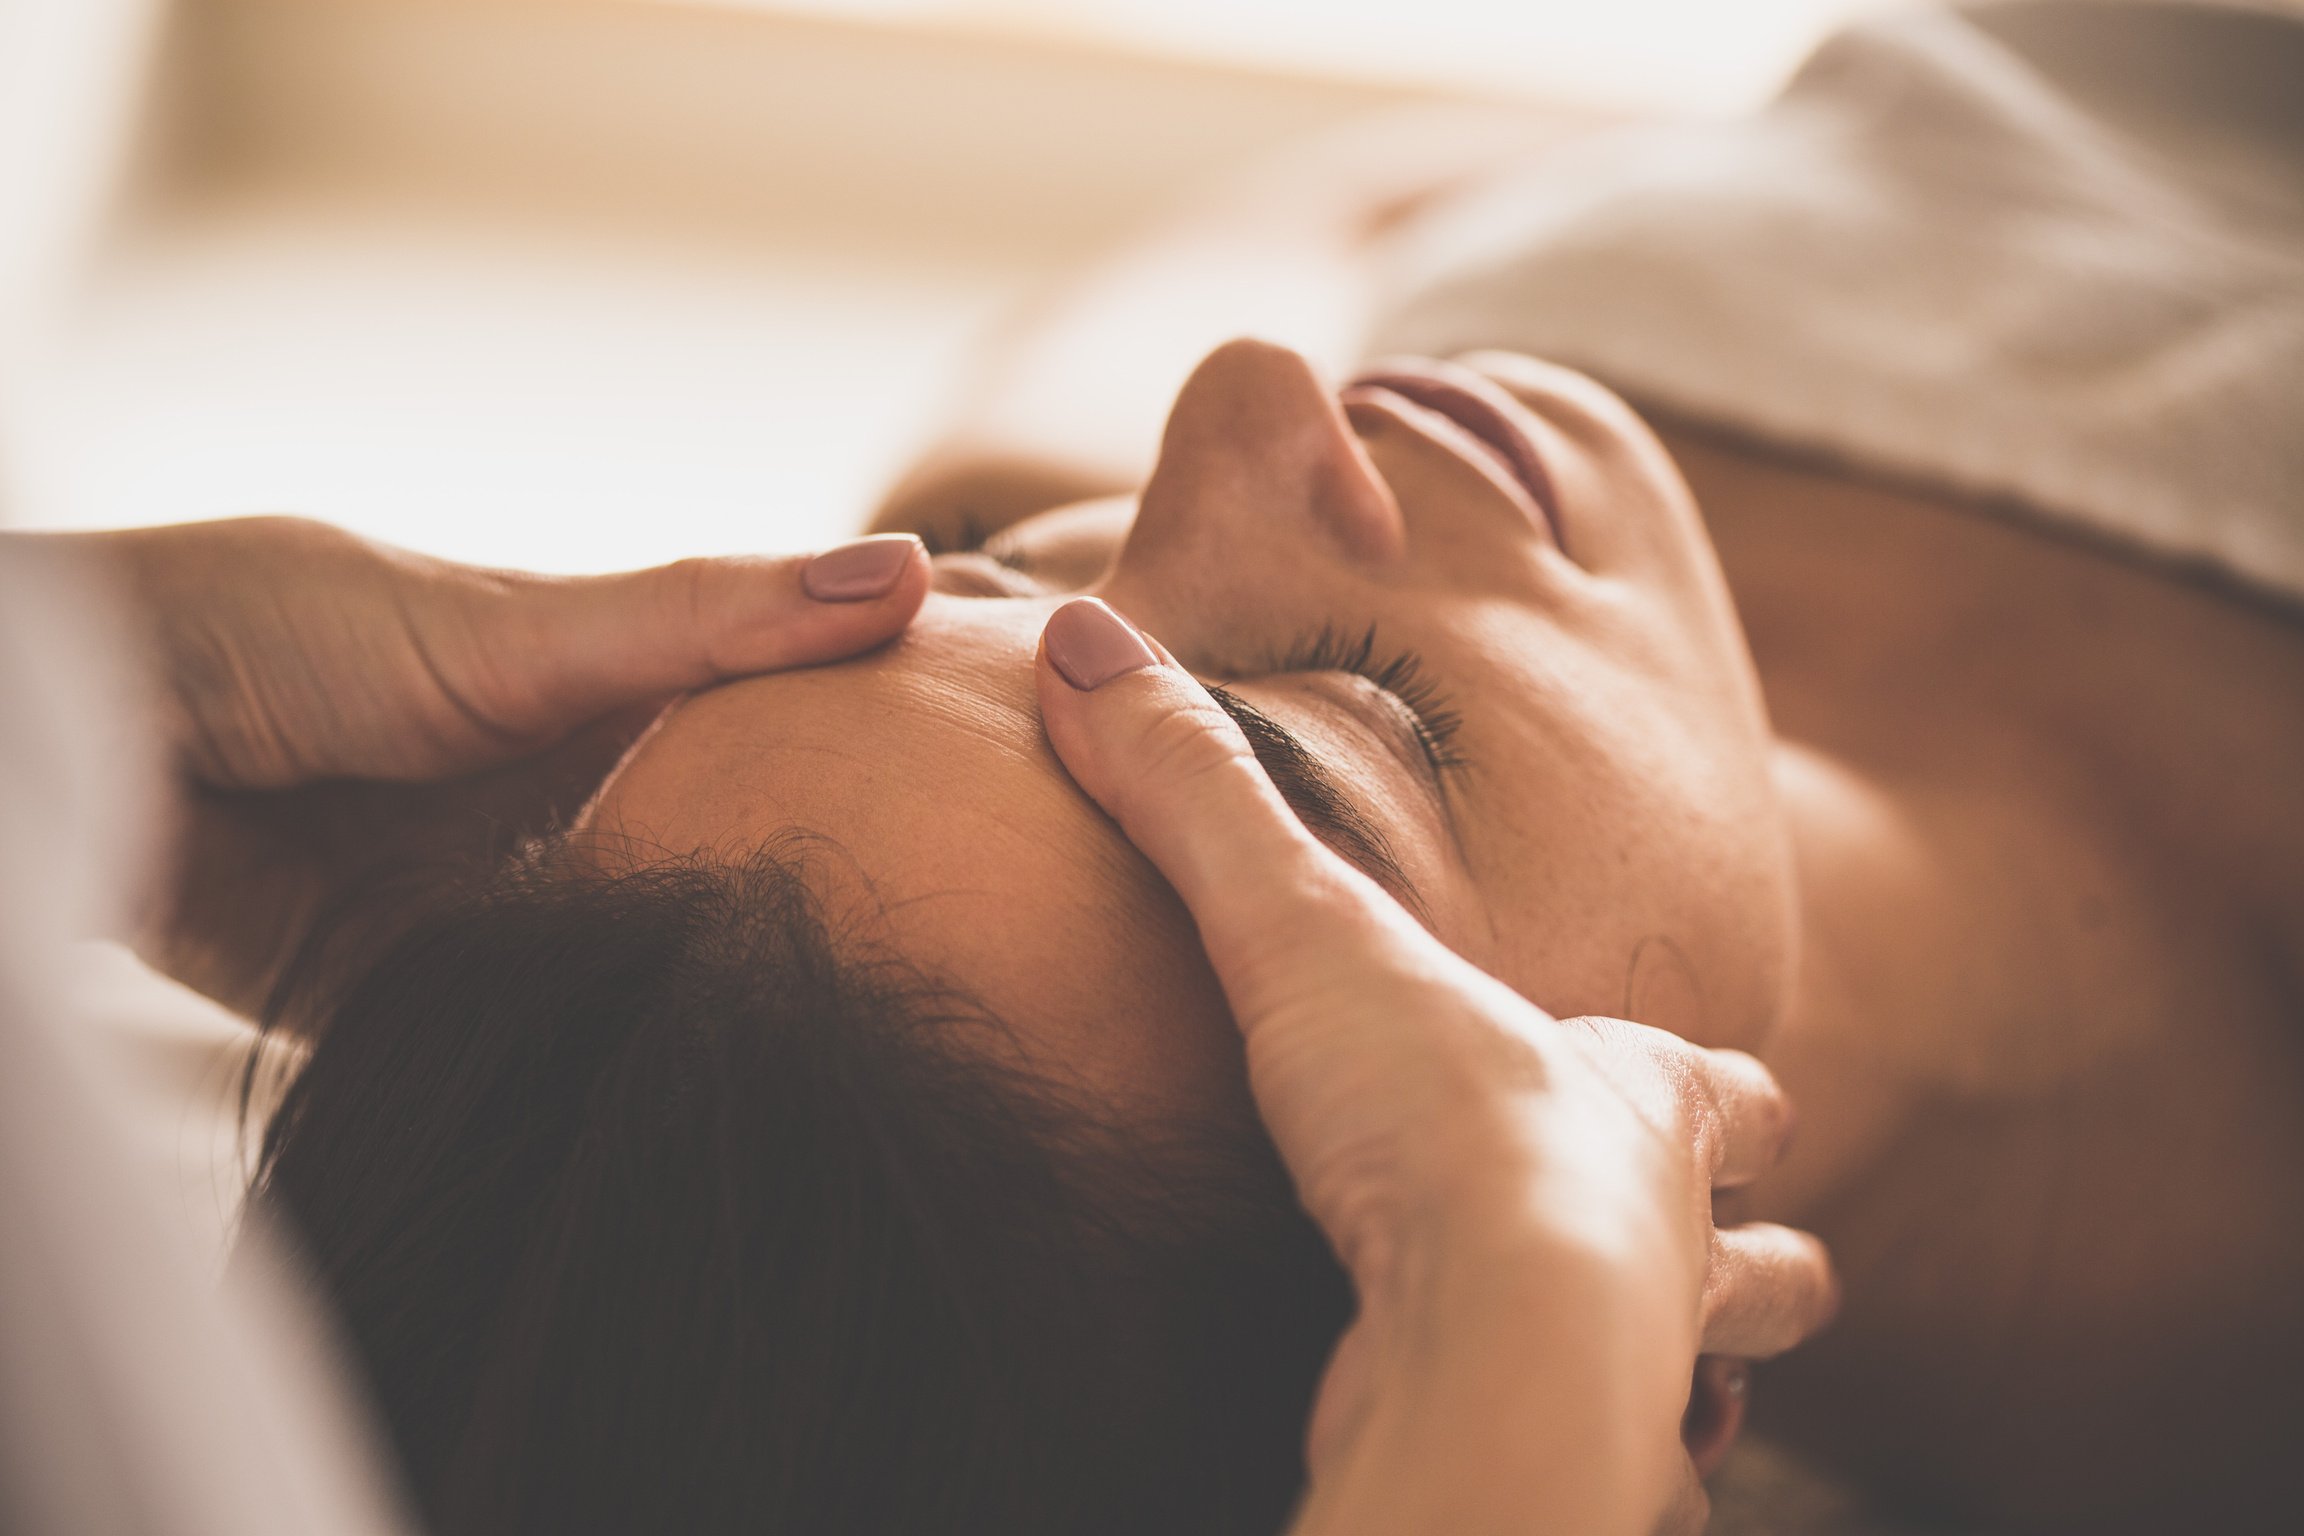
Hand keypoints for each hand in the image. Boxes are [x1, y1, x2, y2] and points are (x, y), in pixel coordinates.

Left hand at [45, 516, 929, 1016]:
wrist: (74, 737)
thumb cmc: (280, 627)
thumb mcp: (514, 622)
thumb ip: (699, 617)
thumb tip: (902, 572)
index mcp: (613, 700)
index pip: (793, 726)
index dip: (906, 750)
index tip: (1042, 784)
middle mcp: (580, 805)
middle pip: (741, 856)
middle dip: (842, 898)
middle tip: (993, 948)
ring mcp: (513, 907)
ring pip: (658, 958)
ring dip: (736, 993)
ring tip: (890, 1037)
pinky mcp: (435, 998)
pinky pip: (548, 1040)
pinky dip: (611, 1062)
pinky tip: (714, 1094)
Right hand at [1034, 598, 1835, 1535]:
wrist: (1496, 1329)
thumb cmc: (1432, 1115)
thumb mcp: (1299, 926)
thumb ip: (1193, 791)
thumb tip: (1082, 633)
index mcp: (1639, 1103)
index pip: (1720, 1084)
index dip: (1718, 1088)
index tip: (1725, 1091)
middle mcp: (1673, 1243)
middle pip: (1774, 1262)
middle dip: (1763, 1262)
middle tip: (1737, 1265)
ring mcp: (1652, 1373)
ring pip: (1729, 1390)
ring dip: (1703, 1386)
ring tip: (1662, 1395)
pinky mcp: (1594, 1479)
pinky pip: (1648, 1501)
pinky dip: (1621, 1489)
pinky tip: (1571, 1477)